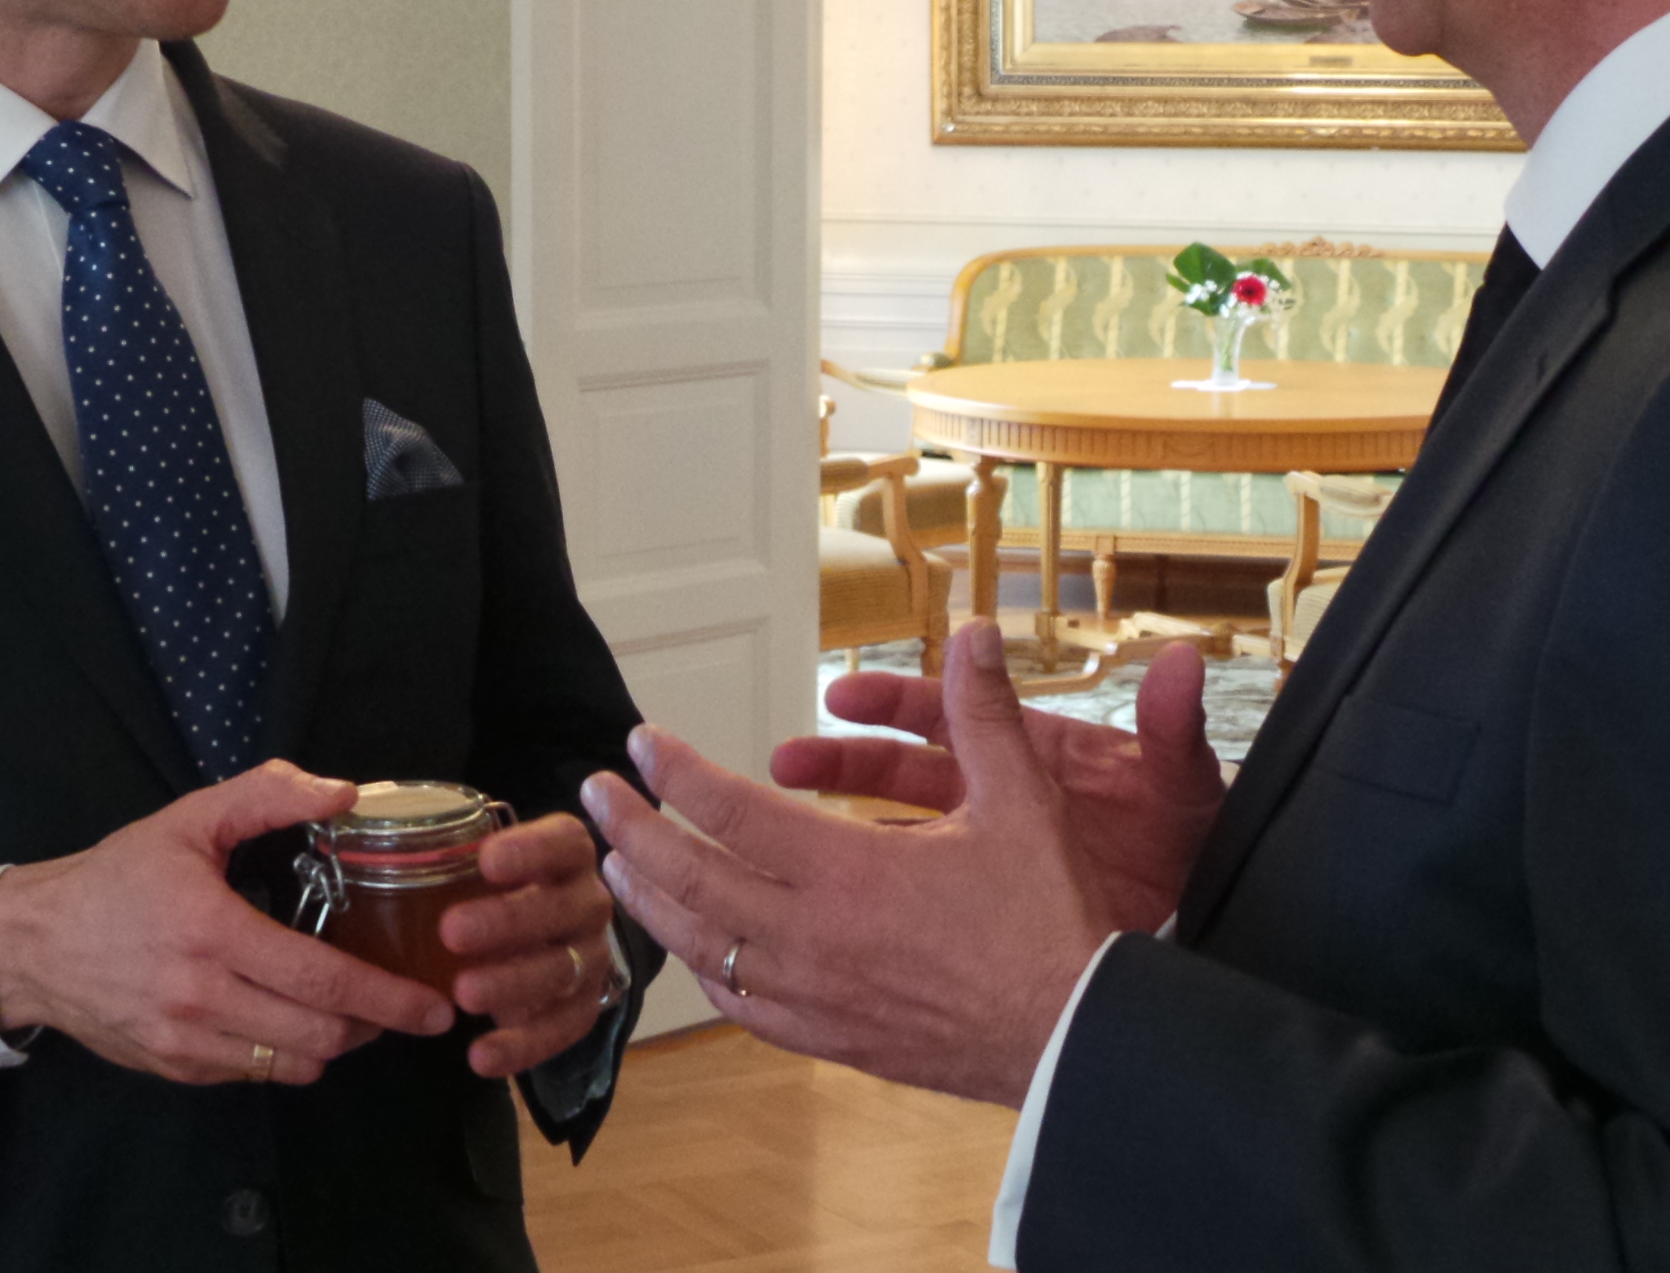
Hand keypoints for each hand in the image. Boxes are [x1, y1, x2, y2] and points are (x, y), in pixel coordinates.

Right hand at [0, 761, 455, 1086]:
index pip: (320, 980)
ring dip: (334, 1044)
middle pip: (318, 1034)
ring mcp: (186, 1043)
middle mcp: (201, 998)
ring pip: (291, 1066)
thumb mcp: (189, 819)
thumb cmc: (119, 877)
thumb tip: (344, 791)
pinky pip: (253, 1076)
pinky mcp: (174, 1069)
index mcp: (213, 932)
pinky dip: (286, 1056)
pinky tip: (293, 1021)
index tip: (433, 1005)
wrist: (33, 944)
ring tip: (354, 1013)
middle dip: (375, 1025)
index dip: (387, 998)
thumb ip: (266, 795)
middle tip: (405, 1006)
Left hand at [441, 813, 619, 1078]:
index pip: (564, 843)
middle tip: (451, 930)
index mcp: (566, 856)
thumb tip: (351, 810)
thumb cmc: (496, 891)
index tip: (485, 860)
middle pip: (562, 909)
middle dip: (509, 920)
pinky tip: (479, 1057)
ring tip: (461, 993)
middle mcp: (587, 904)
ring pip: (562, 971)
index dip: (531, 850)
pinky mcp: (582, 1009)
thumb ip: (448, 848)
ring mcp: (590, 958)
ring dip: (511, 983)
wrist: (543, 945)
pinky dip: (521, 1047)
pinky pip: (560, 1031)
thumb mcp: (480, 863)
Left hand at [582, 624, 1149, 1107]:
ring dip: (651, 901)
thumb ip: (985, 712)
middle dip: (631, 832)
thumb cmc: (1049, 922)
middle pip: (690, 881)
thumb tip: (978, 629)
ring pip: (701, 948)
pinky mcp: (830, 1039)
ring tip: (618, 866)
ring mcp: (815, 996)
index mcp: (849, 872)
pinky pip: (740, 1005)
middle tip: (594, 796)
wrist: (1076, 1039)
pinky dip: (702, 968)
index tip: (641, 742)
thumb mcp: (1022, 802)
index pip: (730, 811)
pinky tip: (693, 950)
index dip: (676, 772)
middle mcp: (814, 937)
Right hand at [773, 634, 1225, 932]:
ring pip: (893, 837)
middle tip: (784, 764)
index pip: (949, 714)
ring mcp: (984, 855)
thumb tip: (1184, 664)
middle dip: (839, 763)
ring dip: (839, 832)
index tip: (841, 696)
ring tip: (783, 837)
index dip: (892, 700)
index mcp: (1032, 754)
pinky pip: (910, 900)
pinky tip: (827, 912)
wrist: (1198, 927)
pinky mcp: (981, 910)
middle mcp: (998, 799)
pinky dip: (868, 898)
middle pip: (899, 771)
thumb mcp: (1180, 788)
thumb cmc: (1187, 846)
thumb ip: (1173, 726)